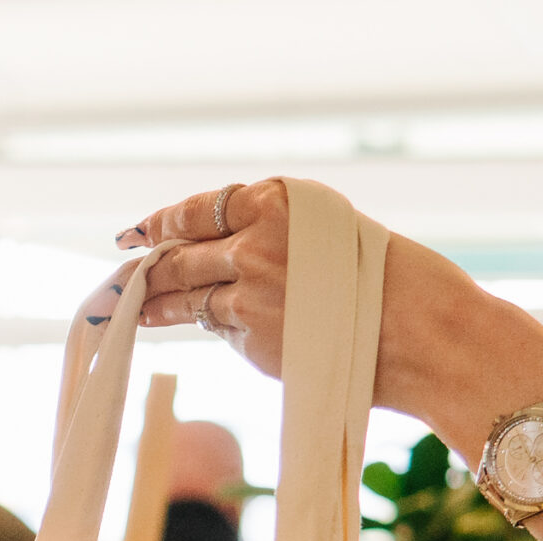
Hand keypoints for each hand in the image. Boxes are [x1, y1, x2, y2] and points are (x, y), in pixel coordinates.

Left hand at [116, 181, 542, 528]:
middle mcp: (255, 240)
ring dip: (157, 309)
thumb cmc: (398, 283)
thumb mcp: (332, 233)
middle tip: (114, 284)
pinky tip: (229, 335)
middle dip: (142, 273)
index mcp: (278, 200)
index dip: (159, 224)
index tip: (132, 235)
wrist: (428, 334)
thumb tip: (213, 260)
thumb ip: (276, 236)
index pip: (198, 211)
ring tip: (131, 314)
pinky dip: (223, 333)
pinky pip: (224, 333)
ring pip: (187, 301)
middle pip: (177, 258)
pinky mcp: (250, 338)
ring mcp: (248, 292)